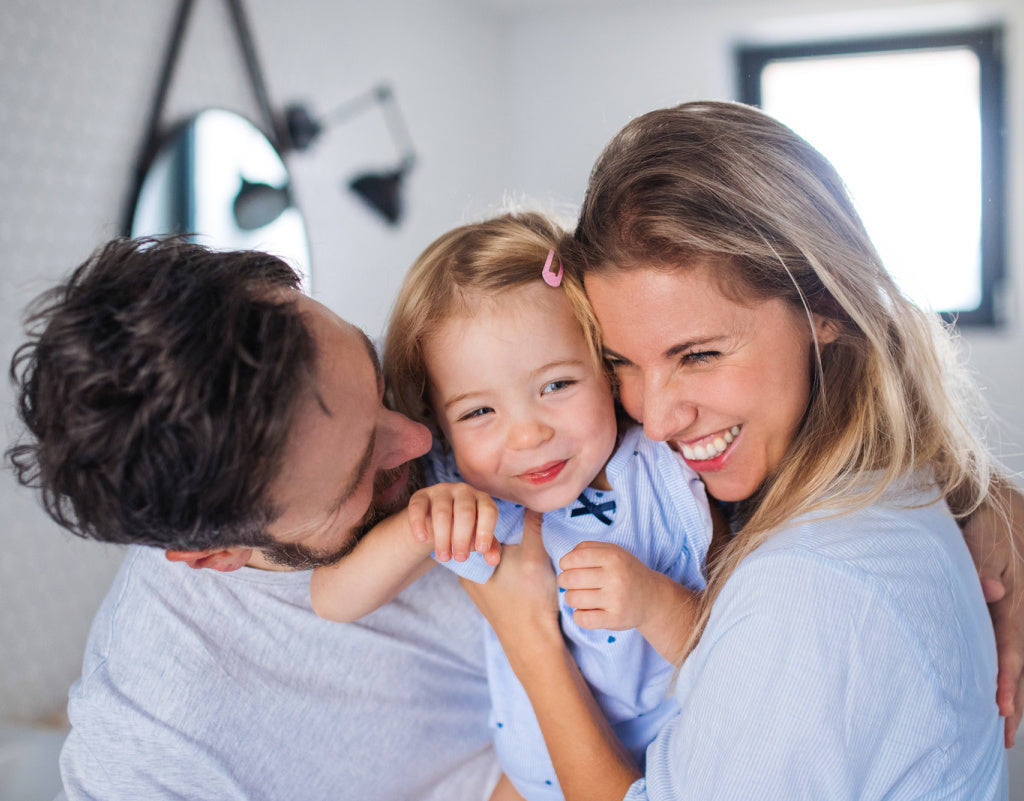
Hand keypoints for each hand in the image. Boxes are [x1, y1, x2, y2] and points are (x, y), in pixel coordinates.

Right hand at [407, 483, 499, 564]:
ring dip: (442, 537)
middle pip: (464, 512)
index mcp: (482, 499)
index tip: (481, 550)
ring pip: (442, 512)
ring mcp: (441, 491)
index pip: (488, 511)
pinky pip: (418, 506)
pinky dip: (419, 523)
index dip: (486, 531)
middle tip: (460, 559)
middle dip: (462, 538)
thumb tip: (493, 560)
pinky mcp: (421, 495)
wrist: (436, 520)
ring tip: (444, 557)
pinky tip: (422, 539)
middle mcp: (463, 491)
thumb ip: (489, 548)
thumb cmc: (464, 529)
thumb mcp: (477, 537)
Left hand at [459, 510, 561, 659]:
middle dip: (496, 532)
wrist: (533, 643)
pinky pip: (492, 572)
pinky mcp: (488, 599)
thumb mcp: (535, 555)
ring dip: (502, 549)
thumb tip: (535, 498)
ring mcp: (476, 588)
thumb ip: (533, 524)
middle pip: (479, 541)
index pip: (473, 527)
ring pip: (486, 557)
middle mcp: (466, 575)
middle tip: (518, 527)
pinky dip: (504, 565)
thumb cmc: (530, 599)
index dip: (490, 515)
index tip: (510, 512)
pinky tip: (521, 567)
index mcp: (469, 562)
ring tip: (522, 548)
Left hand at [558, 541, 660, 630]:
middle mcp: (615, 577)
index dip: (565, 563)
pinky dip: (578, 616)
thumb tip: (565, 560)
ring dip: (570, 598)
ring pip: (574, 599)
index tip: (567, 567)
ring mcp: (616, 599)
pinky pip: (584, 619)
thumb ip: (587, 548)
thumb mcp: (612, 552)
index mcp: (613, 557)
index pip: (575, 558)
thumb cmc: (625, 572)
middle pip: (571, 579)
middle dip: (563, 581)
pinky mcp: (615, 619)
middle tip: (568, 583)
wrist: (652, 598)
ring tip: (578, 596)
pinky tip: (584, 611)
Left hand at [962, 486, 1023, 746]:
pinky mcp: (1003, 604)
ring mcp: (1011, 607)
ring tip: (1004, 723)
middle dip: (1011, 697)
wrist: (989, 500)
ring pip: (1011, 653)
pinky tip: (998, 688)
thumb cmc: (983, 517)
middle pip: (1014, 658)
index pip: (1010, 644)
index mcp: (1013, 595)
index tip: (1001, 707)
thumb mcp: (984, 534)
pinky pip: (1004, 641)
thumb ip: (984, 562)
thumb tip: (991, 592)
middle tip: (1003, 735)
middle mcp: (1015, 606)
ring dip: (1008, 687)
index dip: (1006, 677)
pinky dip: (1003, 665)